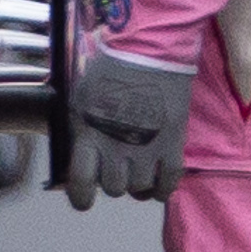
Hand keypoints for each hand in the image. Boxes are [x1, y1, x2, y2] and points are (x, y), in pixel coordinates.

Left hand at [58, 51, 193, 209]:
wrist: (149, 51)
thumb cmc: (110, 71)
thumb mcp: (81, 101)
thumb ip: (79, 132)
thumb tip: (78, 156)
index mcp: (90, 136)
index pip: (81, 184)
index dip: (81, 198)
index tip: (85, 200)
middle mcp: (117, 149)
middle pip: (114, 188)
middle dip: (113, 181)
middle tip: (118, 168)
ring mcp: (147, 148)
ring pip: (140, 188)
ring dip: (138, 183)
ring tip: (139, 171)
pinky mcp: (172, 143)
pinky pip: (169, 181)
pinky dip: (163, 188)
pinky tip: (159, 185)